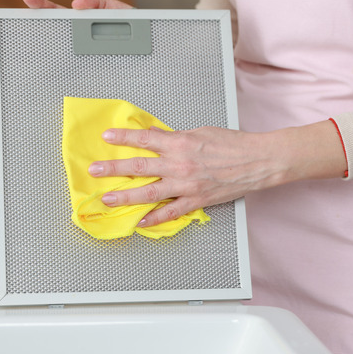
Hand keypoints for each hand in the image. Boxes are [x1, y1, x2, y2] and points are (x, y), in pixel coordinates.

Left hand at [86, 121, 347, 227]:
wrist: (257, 161)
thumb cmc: (233, 144)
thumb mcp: (201, 132)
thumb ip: (176, 137)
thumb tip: (156, 136)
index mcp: (180, 142)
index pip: (145, 139)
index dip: (124, 138)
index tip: (107, 137)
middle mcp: (179, 164)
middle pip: (139, 166)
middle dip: (114, 168)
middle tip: (95, 170)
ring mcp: (186, 185)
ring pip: (148, 192)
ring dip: (125, 196)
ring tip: (108, 199)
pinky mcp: (196, 200)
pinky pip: (171, 212)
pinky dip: (155, 217)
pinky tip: (141, 221)